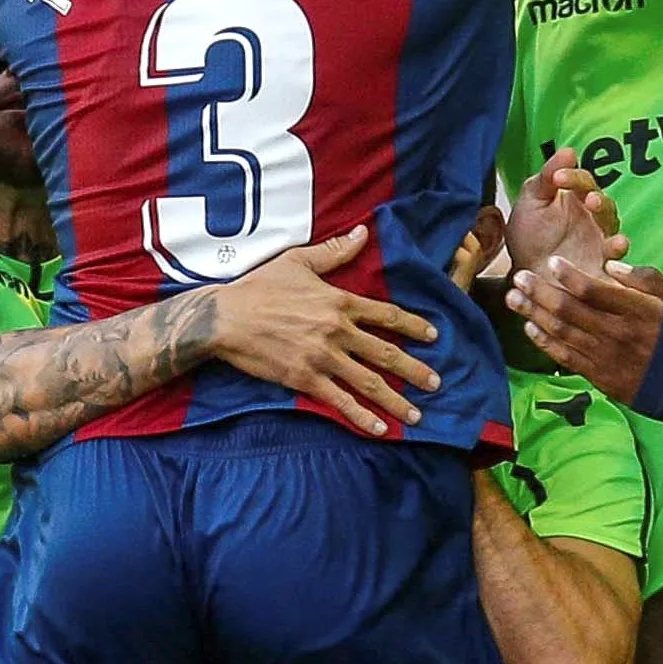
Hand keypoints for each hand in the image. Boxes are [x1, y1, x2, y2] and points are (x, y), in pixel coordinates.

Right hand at [201, 227, 439, 436]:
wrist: (226, 318)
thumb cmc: (259, 287)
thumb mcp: (297, 261)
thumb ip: (334, 252)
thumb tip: (362, 233)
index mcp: (339, 302)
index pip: (387, 315)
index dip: (413, 327)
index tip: (433, 337)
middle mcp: (338, 330)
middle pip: (386, 353)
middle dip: (415, 371)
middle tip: (437, 383)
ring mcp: (323, 357)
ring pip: (369, 382)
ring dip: (396, 400)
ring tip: (417, 415)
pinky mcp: (305, 378)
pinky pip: (340, 400)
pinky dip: (361, 417)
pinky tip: (379, 429)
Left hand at [507, 153, 624, 280]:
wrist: (522, 275)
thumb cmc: (529, 234)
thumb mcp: (531, 201)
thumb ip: (547, 177)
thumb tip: (568, 150)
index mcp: (578, 199)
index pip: (583, 181)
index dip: (573, 177)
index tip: (557, 177)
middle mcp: (596, 221)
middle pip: (606, 208)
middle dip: (600, 204)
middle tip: (589, 200)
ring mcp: (601, 248)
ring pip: (615, 240)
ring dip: (616, 241)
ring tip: (616, 242)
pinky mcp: (602, 273)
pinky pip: (614, 272)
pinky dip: (616, 271)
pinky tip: (611, 267)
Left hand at [508, 254, 662, 399]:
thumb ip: (648, 280)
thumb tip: (611, 265)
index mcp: (639, 311)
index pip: (594, 290)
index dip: (568, 275)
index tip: (551, 263)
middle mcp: (618, 334)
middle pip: (569, 310)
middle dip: (539, 291)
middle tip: (519, 277)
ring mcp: (607, 358)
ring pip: (562, 332)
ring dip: (534, 314)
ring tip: (514, 298)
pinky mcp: (601, 378)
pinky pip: (566, 358)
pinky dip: (546, 342)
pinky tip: (531, 328)